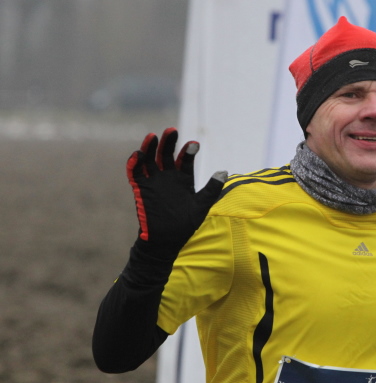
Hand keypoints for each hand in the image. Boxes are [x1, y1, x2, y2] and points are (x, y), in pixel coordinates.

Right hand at [126, 127, 226, 258]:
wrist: (166, 241)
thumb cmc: (185, 225)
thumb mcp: (202, 206)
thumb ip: (211, 189)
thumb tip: (224, 172)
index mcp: (184, 179)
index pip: (185, 159)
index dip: (189, 151)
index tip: (194, 144)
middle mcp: (168, 177)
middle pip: (166, 154)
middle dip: (168, 142)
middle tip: (171, 131)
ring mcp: (154, 182)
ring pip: (149, 160)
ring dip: (150, 148)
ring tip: (152, 137)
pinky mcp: (140, 189)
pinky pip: (135, 173)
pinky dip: (134, 163)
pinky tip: (138, 155)